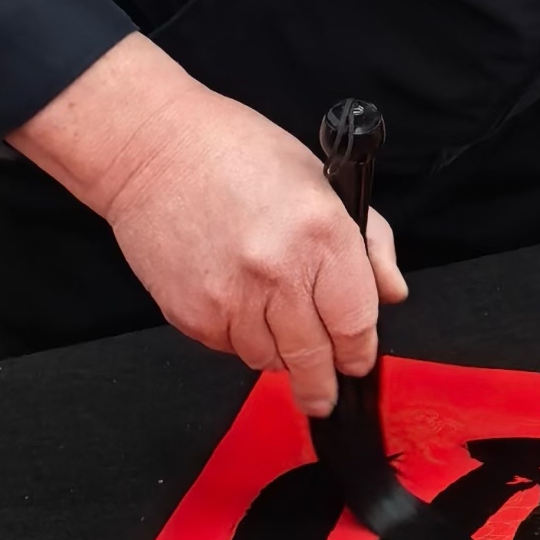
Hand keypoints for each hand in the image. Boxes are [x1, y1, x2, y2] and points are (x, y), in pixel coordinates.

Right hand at [15, 32, 405, 414]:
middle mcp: (279, 271)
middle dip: (321, 383)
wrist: (149, 148)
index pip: (356, 324)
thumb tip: (389, 292)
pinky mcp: (191, 312)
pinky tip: (231, 300)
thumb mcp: (317, 179)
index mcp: (322, 233)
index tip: (356, 359)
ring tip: (268, 321)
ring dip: (276, 353)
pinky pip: (227, 347)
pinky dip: (235, 336)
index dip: (360, 352)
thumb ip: (367, 241)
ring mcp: (231, 296)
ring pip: (269, 360)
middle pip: (313, 359)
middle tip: (322, 392)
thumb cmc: (232, 151)